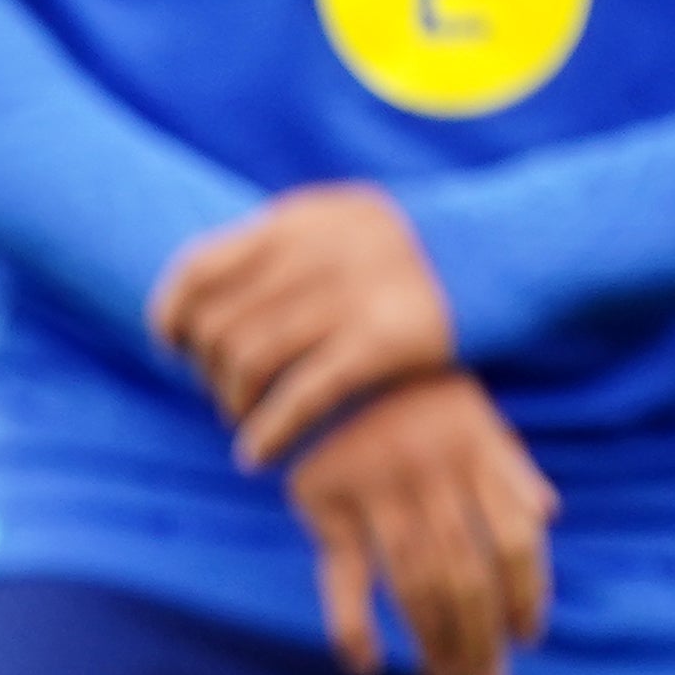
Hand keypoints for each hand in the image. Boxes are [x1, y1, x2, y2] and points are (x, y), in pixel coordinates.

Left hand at [153, 182, 460, 465]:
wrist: (504, 253)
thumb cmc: (406, 252)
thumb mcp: (339, 225)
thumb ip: (278, 247)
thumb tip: (196, 295)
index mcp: (298, 219)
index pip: (199, 268)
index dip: (171, 313)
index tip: (171, 344)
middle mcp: (317, 251)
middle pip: (220, 323)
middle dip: (207, 369)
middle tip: (222, 393)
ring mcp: (350, 295)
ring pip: (250, 361)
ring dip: (232, 403)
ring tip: (242, 421)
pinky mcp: (383, 342)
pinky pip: (302, 396)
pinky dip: (269, 432)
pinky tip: (256, 455)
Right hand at [284, 371, 561, 674]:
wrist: (332, 355)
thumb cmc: (416, 393)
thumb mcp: (475, 415)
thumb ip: (511, 465)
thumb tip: (549, 512)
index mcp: (477, 452)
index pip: (515, 540)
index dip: (527, 594)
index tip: (526, 638)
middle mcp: (432, 472)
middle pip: (466, 575)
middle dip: (479, 640)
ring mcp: (376, 487)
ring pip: (414, 584)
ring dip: (433, 644)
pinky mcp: (324, 499)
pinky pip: (342, 574)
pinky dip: (351, 624)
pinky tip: (366, 664)